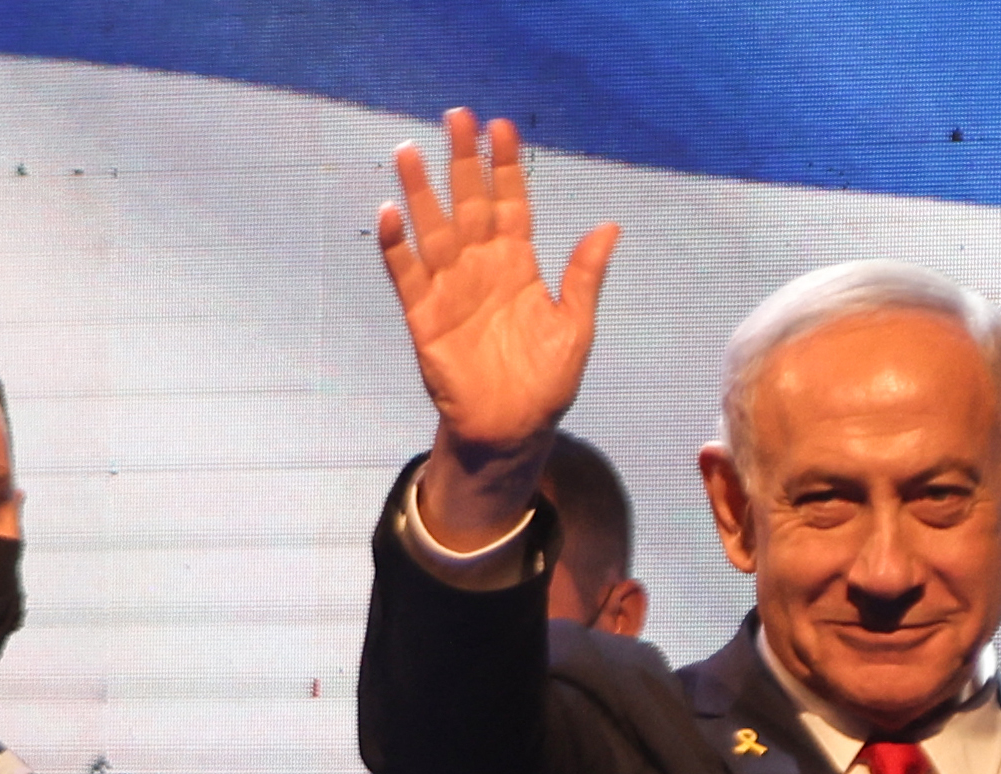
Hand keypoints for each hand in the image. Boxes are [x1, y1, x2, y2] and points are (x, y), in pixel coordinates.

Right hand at [379, 107, 620, 546]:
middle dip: (462, 161)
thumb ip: (584, 276)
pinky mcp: (424, 317)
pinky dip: (396, 247)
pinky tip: (389, 214)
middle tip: (456, 116)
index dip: (505, 167)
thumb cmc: (546, 381)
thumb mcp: (575, 327)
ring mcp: (450, 289)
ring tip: (408, 152)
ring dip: (419, 192)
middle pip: (469, 203)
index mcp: (518, 265)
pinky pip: (406, 276)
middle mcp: (481, 268)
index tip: (501, 128)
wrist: (514, 429)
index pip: (511, 203)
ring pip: (432, 230)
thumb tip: (610, 227)